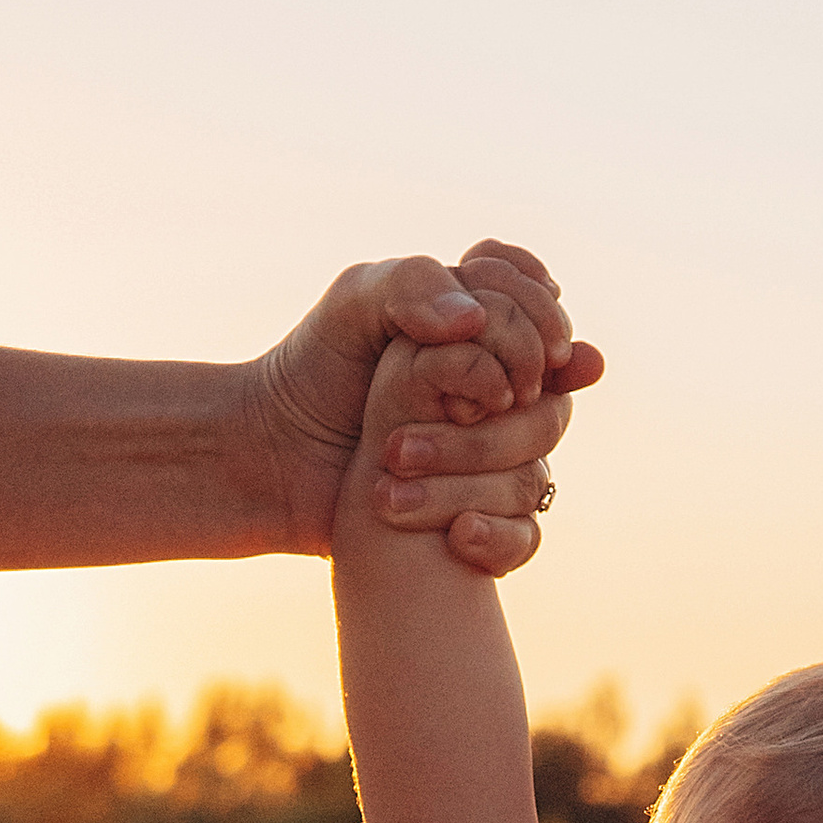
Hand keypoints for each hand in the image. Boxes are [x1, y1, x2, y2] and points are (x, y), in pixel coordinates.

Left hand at [239, 239, 604, 574]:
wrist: (269, 459)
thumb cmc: (312, 371)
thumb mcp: (354, 302)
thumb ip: (417, 284)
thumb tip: (477, 323)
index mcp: (478, 329)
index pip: (543, 306)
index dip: (537, 313)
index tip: (495, 329)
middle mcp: (498, 394)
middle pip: (553, 393)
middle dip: (503, 396)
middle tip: (452, 403)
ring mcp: (492, 461)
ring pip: (538, 467)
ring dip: (472, 461)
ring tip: (395, 457)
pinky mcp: (477, 518)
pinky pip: (523, 537)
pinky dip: (496, 534)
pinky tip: (456, 531)